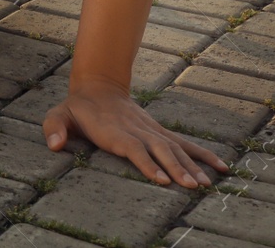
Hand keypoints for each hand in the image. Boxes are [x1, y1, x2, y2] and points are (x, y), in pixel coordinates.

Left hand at [44, 80, 227, 187]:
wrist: (98, 87)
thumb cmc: (77, 109)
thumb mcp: (59, 115)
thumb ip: (54, 128)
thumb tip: (53, 144)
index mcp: (114, 131)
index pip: (133, 148)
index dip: (147, 162)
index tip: (162, 179)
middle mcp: (136, 130)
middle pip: (159, 150)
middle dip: (176, 169)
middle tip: (192, 186)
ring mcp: (151, 130)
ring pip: (174, 148)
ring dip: (192, 165)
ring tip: (207, 183)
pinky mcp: (159, 131)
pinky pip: (183, 143)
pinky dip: (202, 154)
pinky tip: (221, 166)